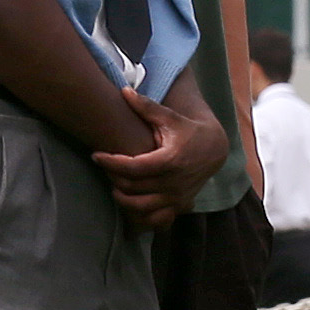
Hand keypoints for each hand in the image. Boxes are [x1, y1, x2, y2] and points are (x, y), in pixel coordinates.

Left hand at [93, 94, 222, 228]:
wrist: (213, 150)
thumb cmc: (187, 130)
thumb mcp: (169, 117)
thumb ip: (146, 107)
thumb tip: (124, 90)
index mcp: (170, 160)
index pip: (133, 167)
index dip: (111, 162)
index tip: (96, 155)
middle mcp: (174, 182)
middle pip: (133, 187)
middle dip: (113, 177)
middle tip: (103, 166)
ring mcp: (177, 197)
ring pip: (141, 207)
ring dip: (122, 197)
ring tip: (112, 182)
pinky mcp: (179, 205)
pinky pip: (155, 218)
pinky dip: (138, 213)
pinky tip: (127, 198)